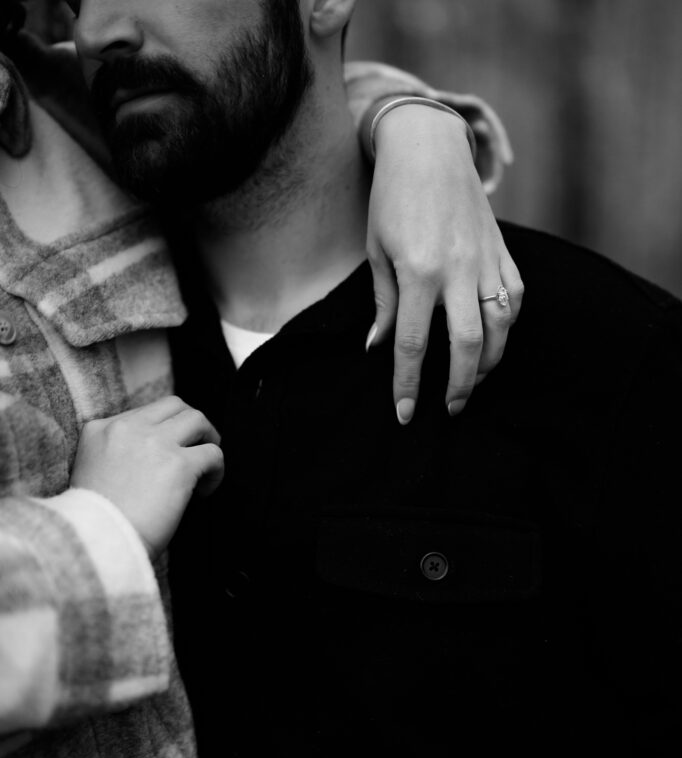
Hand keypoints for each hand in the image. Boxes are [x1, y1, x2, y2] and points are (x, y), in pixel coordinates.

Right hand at [71, 396, 223, 559]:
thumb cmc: (95, 522)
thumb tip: (155, 460)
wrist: (97, 541)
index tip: (165, 455)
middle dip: (190, 424)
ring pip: (197, 419)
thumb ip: (116, 456)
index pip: (143, 413)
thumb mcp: (90, 473)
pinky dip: (216, 471)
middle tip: (197, 447)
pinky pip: (212, 454)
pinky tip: (205, 490)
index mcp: (100, 429)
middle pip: (173, 405)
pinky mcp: (178, 464)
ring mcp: (154, 442)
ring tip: (208, 465)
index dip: (162, 432)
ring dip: (209, 439)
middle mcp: (126, 428)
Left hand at [367, 102, 523, 423]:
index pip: (412, 345)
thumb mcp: (376, 251)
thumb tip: (379, 347)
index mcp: (418, 272)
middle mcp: (457, 270)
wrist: (428, 147)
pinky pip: (514, 298)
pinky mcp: (502, 250)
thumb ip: (383, 303)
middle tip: (450, 408)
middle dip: (458, 386)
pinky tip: (494, 340)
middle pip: (466, 345)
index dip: (407, 384)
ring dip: (489, 362)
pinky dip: (507, 325)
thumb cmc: (392, 199)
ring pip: (500, 326)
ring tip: (472, 382)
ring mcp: (485, 260)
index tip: (404, 413)